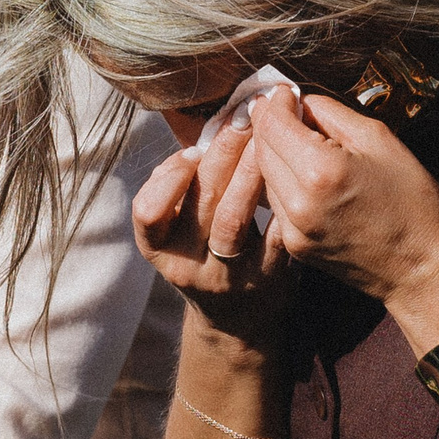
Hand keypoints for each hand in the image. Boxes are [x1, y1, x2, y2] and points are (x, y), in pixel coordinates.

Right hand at [131, 114, 295, 343]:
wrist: (239, 321)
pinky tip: (292, 174)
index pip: (147, 211)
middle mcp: (188, 265)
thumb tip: (212, 120)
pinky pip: (273, 237)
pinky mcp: (266, 280)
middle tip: (244, 117)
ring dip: (249, 173)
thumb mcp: (184, 227)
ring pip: (233, 220)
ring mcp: (227, 276)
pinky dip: (281, 204)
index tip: (194, 149)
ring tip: (266, 140)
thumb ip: (187, 184)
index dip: (168, 177)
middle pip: (200, 202)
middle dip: (222, 153)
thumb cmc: (210, 253)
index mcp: (160, 248)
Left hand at [248, 88, 438, 342]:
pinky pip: (276, 203)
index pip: (272, 123)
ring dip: (274, 154)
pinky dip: (283, 182)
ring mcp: (293, 229)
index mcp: (321, 170)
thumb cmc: (413, 200)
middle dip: (270, 124)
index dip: (275, 101)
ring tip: (299, 141)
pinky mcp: (295, 246)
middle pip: (260, 148)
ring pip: (263, 176)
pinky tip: (305, 175)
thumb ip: (331, 114)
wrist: (423, 267)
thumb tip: (300, 103)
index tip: (287, 93)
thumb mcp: (379, 139)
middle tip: (288, 110)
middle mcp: (298, 202)